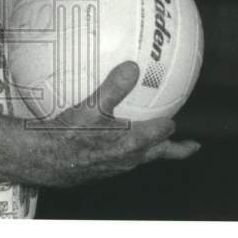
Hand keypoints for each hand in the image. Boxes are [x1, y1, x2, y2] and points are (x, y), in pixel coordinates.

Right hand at [33, 61, 200, 187]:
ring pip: (141, 157)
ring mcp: (115, 166)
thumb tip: (132, 67)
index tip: (176, 116)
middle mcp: (128, 158)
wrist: (45, 161)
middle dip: (175, 148)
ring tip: (152, 140)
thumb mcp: (92, 106)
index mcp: (133, 143)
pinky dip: (124, 148)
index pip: (162, 132)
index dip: (170, 124)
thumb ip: (114, 87)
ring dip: (150, 148)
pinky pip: (120, 158)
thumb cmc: (69, 135)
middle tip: (191, 146)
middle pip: (160, 153)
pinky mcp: (101, 170)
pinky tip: (108, 137)